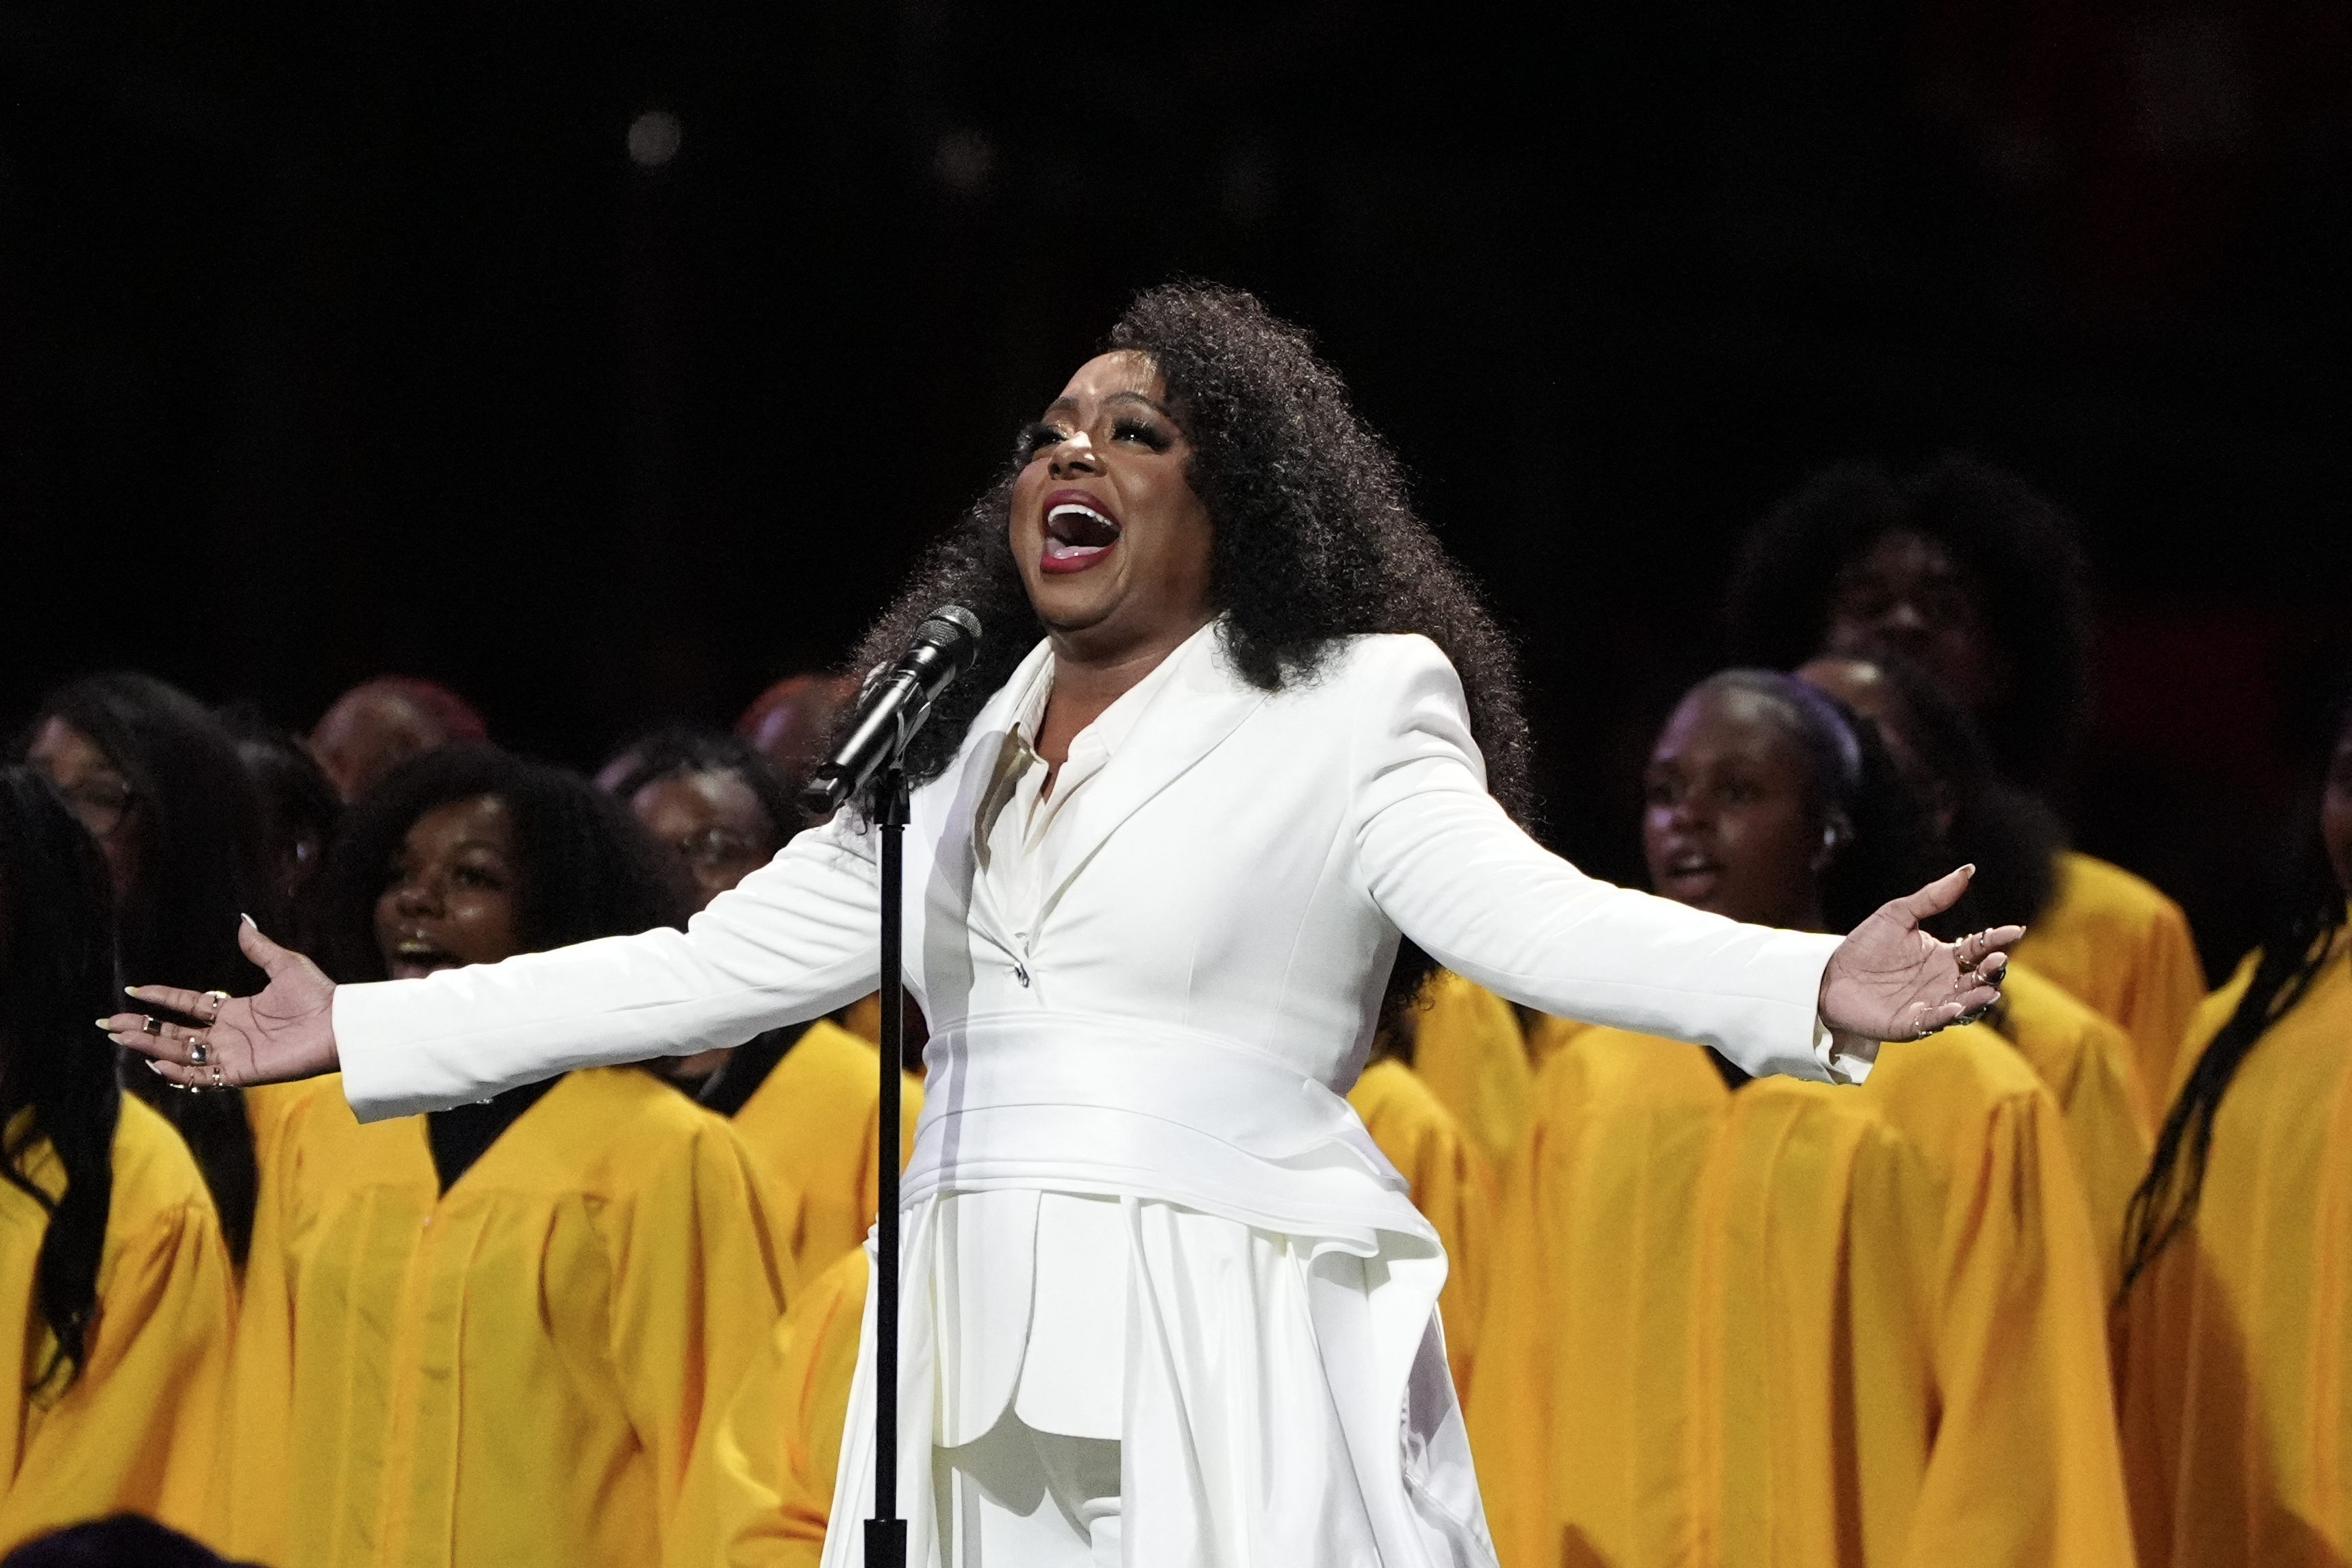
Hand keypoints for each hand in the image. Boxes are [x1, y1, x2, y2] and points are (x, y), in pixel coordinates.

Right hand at [100, 916, 338, 1089]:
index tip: (133, 990)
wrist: (341, 1024)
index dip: (161, 998)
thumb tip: (242, 920)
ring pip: (182, 1053)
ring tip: (123, 1037)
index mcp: (236, 1009)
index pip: (188, 1004)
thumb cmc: (319, 996)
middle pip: (175, 1032)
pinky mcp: (243, 1072)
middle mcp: (229, 1034)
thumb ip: (258, 948)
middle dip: (143, 1027)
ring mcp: (234, 1054)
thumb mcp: (285, 965)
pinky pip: (205, 1075)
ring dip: (152, 1046)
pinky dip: (181, 1071)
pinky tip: (158, 1063)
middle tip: (109, 1023)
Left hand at [1818, 866, 2022, 1050]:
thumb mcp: (1898, 915)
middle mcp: (1944, 983)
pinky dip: (1944, 1016)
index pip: (1979, 948)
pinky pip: (1932, 1023)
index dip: (1997, 940)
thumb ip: (1932, 897)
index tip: (2016, 930)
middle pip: (1979, 979)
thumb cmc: (1865, 945)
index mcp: (1945, 957)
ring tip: (1986, 990)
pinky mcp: (1909, 1024)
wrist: (1829, 973)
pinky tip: (1952, 1007)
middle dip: (1992, 972)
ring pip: (1964, 1005)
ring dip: (1977, 999)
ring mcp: (1929, 1005)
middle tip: (1998, 960)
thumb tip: (1968, 869)